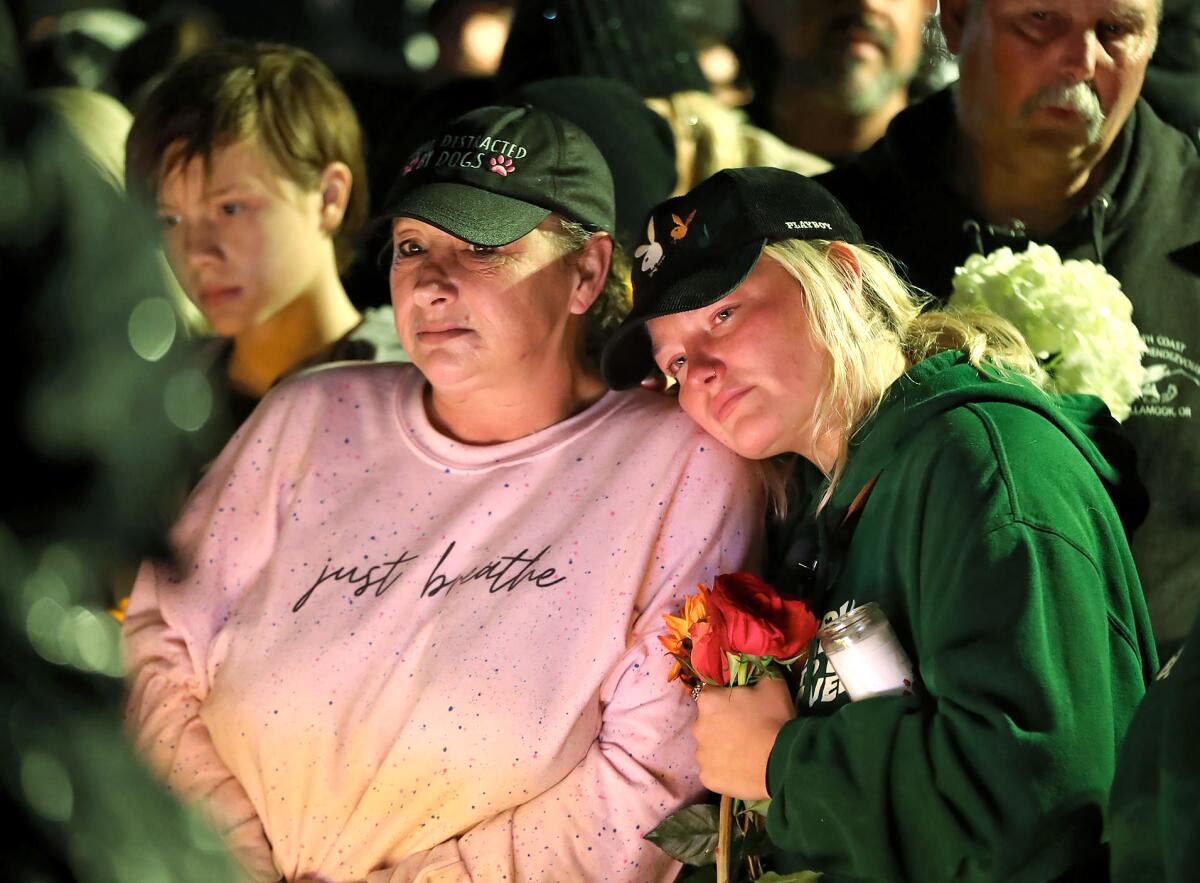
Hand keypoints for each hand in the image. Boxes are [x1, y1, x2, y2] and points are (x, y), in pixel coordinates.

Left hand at [693, 677, 794, 799]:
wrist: (782, 763)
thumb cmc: (774, 720)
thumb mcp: (772, 685)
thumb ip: (757, 673)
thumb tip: (754, 668)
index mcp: (708, 701)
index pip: (711, 694)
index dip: (726, 700)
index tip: (742, 707)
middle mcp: (698, 727)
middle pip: (708, 722)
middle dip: (722, 724)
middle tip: (746, 730)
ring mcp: (701, 755)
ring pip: (709, 747)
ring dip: (722, 748)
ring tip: (745, 753)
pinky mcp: (707, 778)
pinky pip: (714, 770)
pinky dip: (724, 769)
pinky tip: (742, 769)